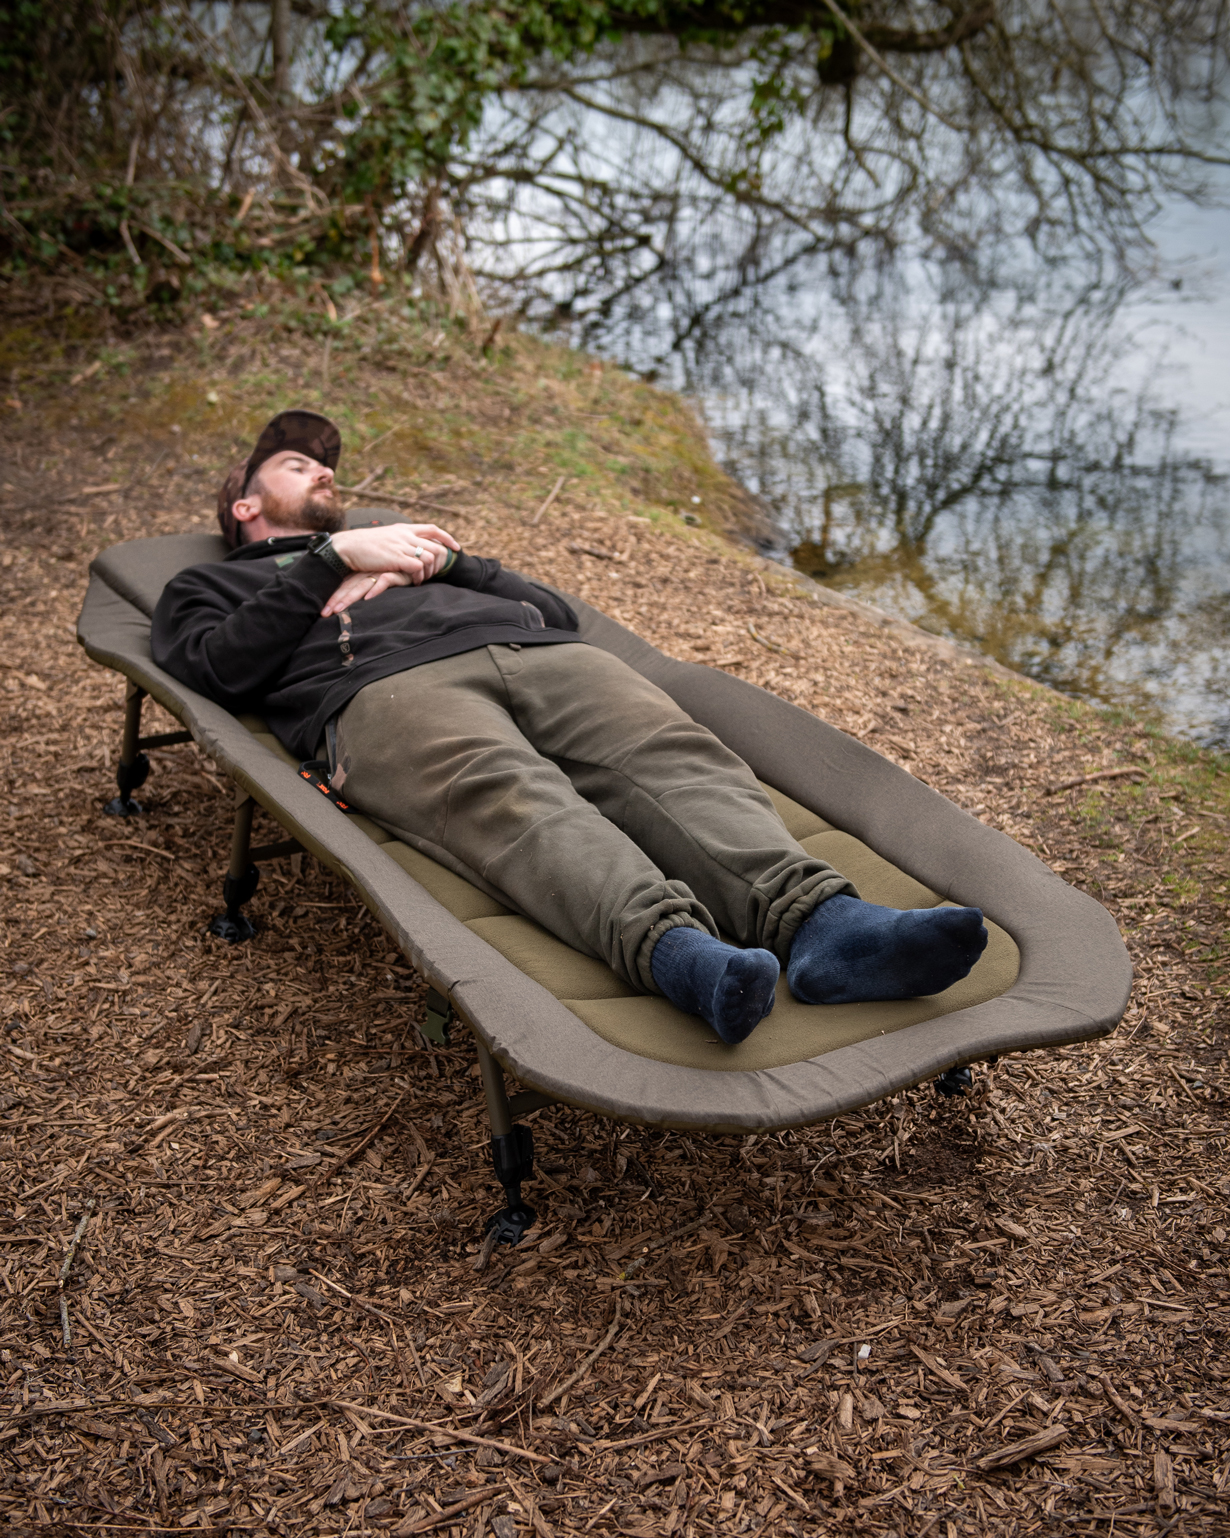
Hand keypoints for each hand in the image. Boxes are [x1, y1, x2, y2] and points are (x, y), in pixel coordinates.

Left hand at [320, 569, 409, 617]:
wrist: (421, 555)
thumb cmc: (402, 569)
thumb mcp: (384, 576)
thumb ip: (373, 585)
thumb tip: (361, 598)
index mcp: (364, 571)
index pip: (345, 585)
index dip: (334, 596)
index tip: (323, 610)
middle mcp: (369, 571)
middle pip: (349, 586)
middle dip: (335, 600)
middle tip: (323, 613)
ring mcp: (381, 570)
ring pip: (361, 585)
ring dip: (349, 598)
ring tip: (338, 610)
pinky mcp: (396, 572)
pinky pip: (384, 581)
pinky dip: (376, 589)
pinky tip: (367, 598)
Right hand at [329, 523, 458, 579]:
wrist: (348, 547)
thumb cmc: (365, 545)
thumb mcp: (387, 536)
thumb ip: (401, 539)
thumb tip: (412, 546)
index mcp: (404, 528)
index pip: (434, 529)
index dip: (448, 539)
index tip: (456, 548)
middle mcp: (406, 535)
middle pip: (437, 546)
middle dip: (442, 562)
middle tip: (435, 573)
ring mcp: (401, 546)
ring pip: (430, 557)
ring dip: (430, 572)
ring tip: (422, 579)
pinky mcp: (396, 559)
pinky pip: (418, 567)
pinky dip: (420, 576)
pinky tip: (415, 582)